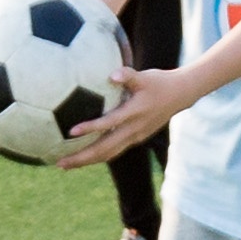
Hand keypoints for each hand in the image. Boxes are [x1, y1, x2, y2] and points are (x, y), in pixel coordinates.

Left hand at [52, 69, 169, 167]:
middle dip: (82, 158)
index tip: (71, 132)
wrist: (180, 95)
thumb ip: (128, 74)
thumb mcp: (145, 76)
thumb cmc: (159, 82)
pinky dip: (97, 156)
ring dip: (87, 161)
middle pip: (104, 149)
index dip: (91, 128)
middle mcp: (133, 130)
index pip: (109, 124)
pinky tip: (83, 157)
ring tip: (65, 165)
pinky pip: (113, 151)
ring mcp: (135, 137)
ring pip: (108, 154)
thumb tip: (112, 74)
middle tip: (60, 163)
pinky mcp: (135, 139)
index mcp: (134, 114)